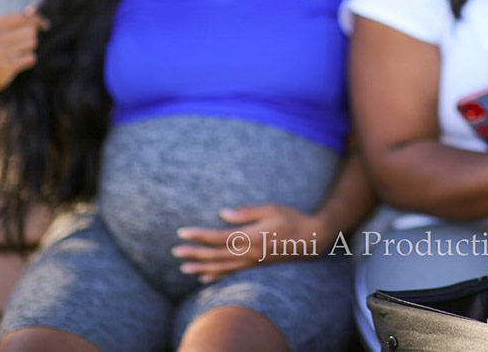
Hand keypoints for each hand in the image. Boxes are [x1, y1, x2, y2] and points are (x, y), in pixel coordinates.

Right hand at [0, 7, 49, 110]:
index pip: (23, 16)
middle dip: (30, 37)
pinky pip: (31, 58)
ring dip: (28, 49)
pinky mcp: (6, 66)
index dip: (37, 20)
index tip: (44, 25)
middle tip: (20, 45)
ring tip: (16, 54)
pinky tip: (16, 64)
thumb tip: (34, 8)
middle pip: (31, 30)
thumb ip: (13, 20)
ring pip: (32, 43)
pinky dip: (28, 61)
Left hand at [171, 203, 330, 282]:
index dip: (199, 235)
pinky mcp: (256, 265)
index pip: (218, 237)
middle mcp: (249, 253)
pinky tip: (204, 278)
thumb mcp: (270, 209)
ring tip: (184, 267)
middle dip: (194, 253)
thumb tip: (222, 213)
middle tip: (176, 251)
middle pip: (216, 255)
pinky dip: (217, 276)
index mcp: (250, 237)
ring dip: (201, 267)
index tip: (182, 232)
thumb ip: (246, 212)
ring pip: (221, 267)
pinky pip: (232, 273)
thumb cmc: (292, 218)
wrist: (312, 238)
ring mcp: (252, 262)